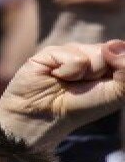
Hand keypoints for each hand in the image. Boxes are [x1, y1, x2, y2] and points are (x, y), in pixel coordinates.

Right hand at [0, 41, 124, 142]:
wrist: (45, 116)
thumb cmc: (82, 106)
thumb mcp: (116, 92)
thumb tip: (112, 45)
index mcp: (107, 61)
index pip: (122, 50)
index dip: (121, 65)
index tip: (110, 84)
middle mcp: (89, 53)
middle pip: (111, 50)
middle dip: (104, 72)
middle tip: (87, 85)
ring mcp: (70, 50)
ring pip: (96, 52)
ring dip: (87, 74)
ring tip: (69, 82)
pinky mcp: (51, 51)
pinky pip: (75, 57)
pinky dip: (69, 72)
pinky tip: (56, 77)